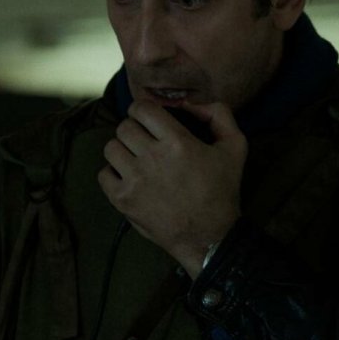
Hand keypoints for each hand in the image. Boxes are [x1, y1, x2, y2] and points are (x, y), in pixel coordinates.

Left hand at [98, 100, 246, 278]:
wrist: (209, 236)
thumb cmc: (222, 191)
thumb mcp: (235, 146)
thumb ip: (219, 114)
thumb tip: (191, 103)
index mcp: (177, 141)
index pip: (142, 108)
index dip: (144, 110)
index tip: (150, 120)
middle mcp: (152, 157)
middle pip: (123, 127)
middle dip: (134, 130)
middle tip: (145, 141)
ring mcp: (134, 180)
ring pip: (110, 148)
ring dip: (122, 150)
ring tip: (136, 159)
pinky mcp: (123, 200)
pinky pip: (103, 174)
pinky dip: (113, 174)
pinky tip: (130, 178)